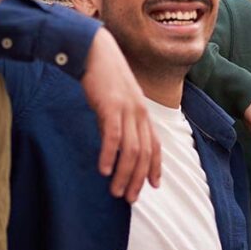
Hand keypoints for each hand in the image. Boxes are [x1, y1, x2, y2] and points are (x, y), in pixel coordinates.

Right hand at [81, 28, 160, 202]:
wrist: (95, 51)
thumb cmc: (104, 75)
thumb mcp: (118, 99)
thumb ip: (121, 118)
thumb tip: (116, 140)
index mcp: (142, 112)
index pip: (154, 145)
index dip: (155, 166)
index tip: (153, 186)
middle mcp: (139, 113)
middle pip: (144, 153)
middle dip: (138, 179)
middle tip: (129, 198)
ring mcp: (127, 110)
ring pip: (130, 150)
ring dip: (123, 174)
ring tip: (115, 192)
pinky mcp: (110, 106)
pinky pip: (113, 136)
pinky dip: (109, 155)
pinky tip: (104, 170)